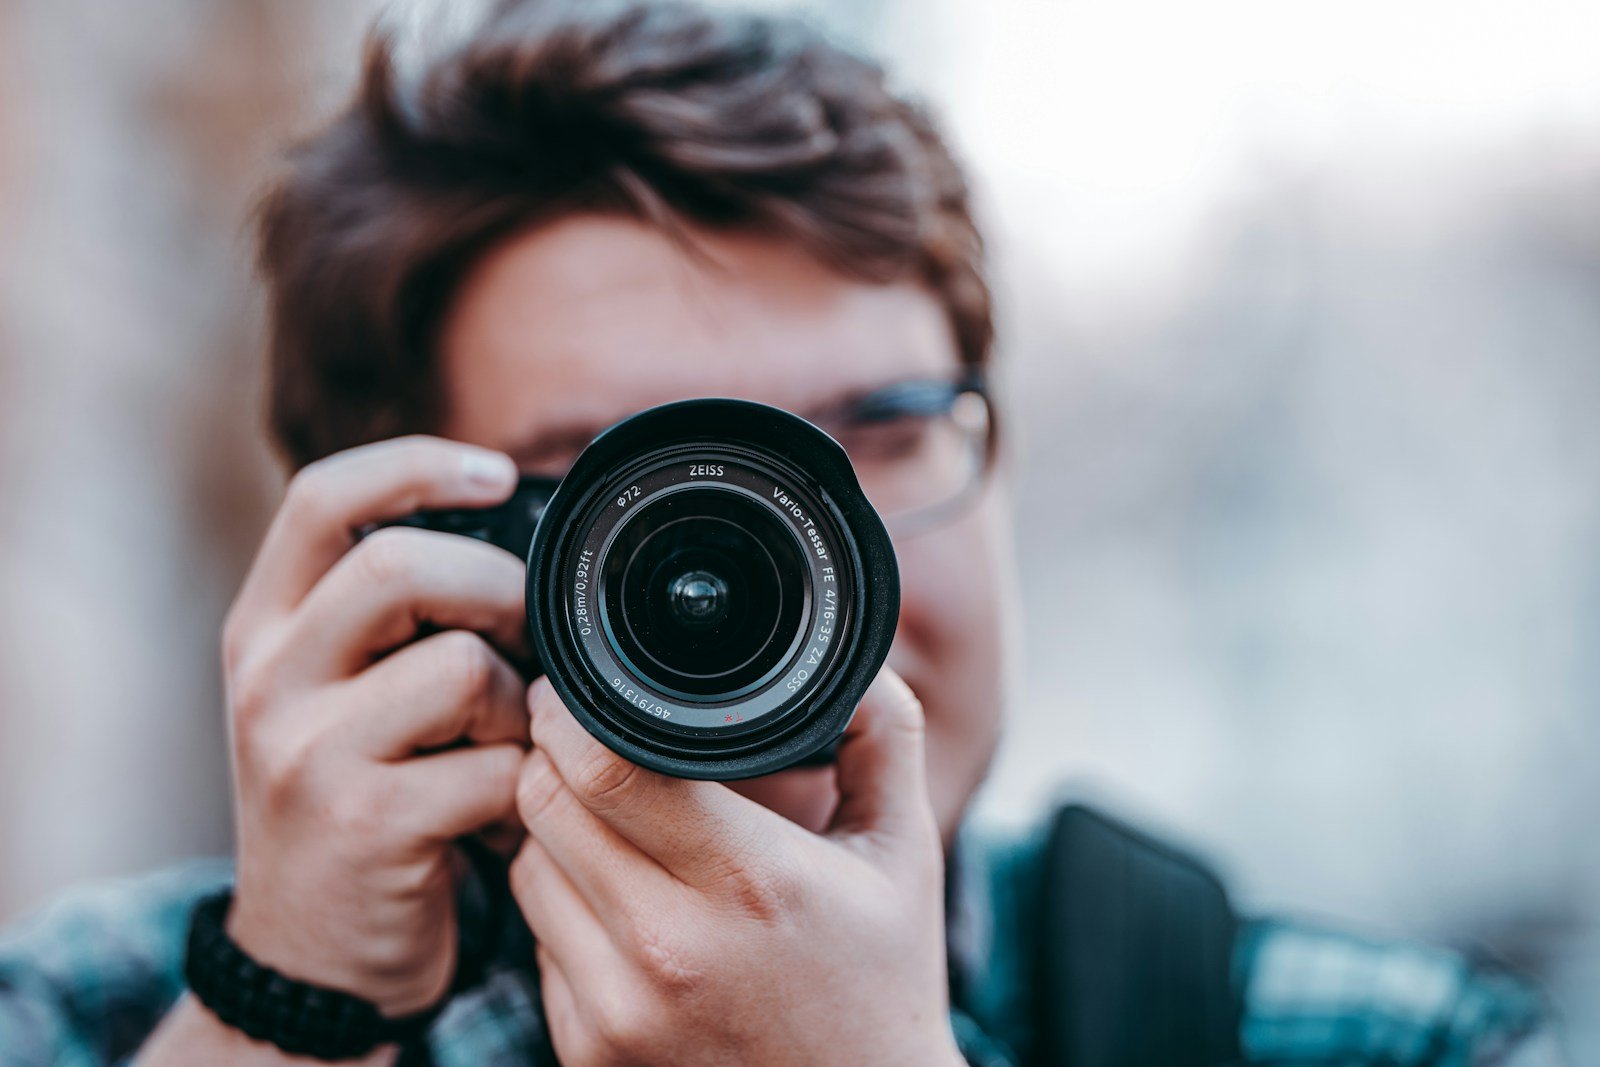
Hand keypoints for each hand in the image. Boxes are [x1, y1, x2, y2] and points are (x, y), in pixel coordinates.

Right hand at [220, 436, 530, 1016]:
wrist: (306, 958)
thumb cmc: (351, 802)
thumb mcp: (335, 696)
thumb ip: (390, 618)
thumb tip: (517, 536)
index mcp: (264, 629)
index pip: (321, 499)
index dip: (416, 465)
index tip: (497, 473)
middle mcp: (269, 679)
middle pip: (399, 565)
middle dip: (497, 588)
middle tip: (529, 639)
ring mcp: (309, 753)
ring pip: (463, 666)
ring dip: (521, 704)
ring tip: (508, 745)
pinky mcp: (366, 824)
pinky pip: (496, 764)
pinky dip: (527, 784)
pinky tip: (505, 811)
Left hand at [510, 668, 964, 1066]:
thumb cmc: (885, 981)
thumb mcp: (903, 851)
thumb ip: (884, 737)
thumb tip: (855, 658)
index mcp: (751, 881)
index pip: (605, 766)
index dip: (574, 711)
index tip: (579, 687)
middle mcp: (670, 949)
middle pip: (543, 804)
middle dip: (552, 755)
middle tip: (581, 736)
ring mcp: (618, 1010)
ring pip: (529, 867)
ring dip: (554, 830)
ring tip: (612, 822)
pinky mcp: (587, 1053)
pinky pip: (537, 939)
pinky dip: (564, 905)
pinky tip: (620, 902)